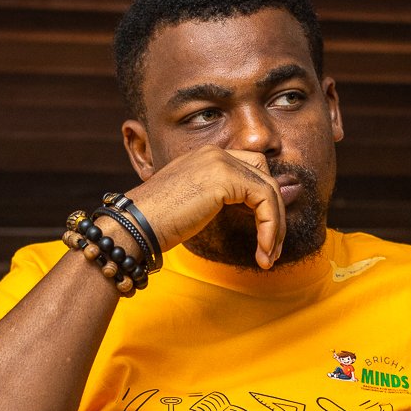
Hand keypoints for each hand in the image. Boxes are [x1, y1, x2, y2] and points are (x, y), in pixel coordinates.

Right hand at [125, 146, 285, 268]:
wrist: (134, 225)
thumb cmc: (157, 224)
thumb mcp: (197, 207)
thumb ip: (225, 201)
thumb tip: (261, 210)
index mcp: (207, 157)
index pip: (252, 170)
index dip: (264, 202)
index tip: (264, 235)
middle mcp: (215, 154)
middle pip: (266, 177)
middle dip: (275, 214)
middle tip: (272, 249)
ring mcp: (220, 162)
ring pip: (270, 191)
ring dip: (275, 227)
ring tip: (269, 257)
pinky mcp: (225, 178)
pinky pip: (265, 202)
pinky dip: (269, 228)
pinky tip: (262, 251)